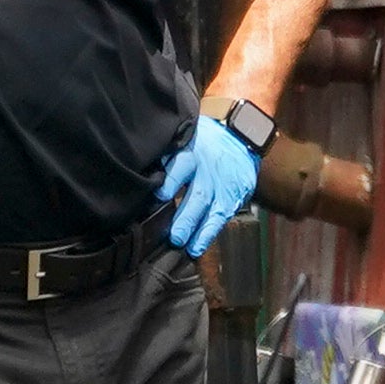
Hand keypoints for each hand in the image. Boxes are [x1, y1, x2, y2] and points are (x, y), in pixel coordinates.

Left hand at [157, 113, 261, 254]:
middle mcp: (210, 171)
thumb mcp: (185, 137)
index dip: (170, 182)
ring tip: (189, 247)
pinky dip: (210, 233)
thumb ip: (167, 155)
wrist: (243, 136)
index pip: (181, 167)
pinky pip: (222, 217)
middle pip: (199, 196)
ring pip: (213, 212)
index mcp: (193, 152)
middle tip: (175, 236)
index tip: (159, 198)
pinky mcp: (236, 196)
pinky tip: (199, 246)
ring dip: (200, 232)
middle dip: (187, 218)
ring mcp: (225, 185)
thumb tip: (141, 172)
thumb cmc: (204, 139)